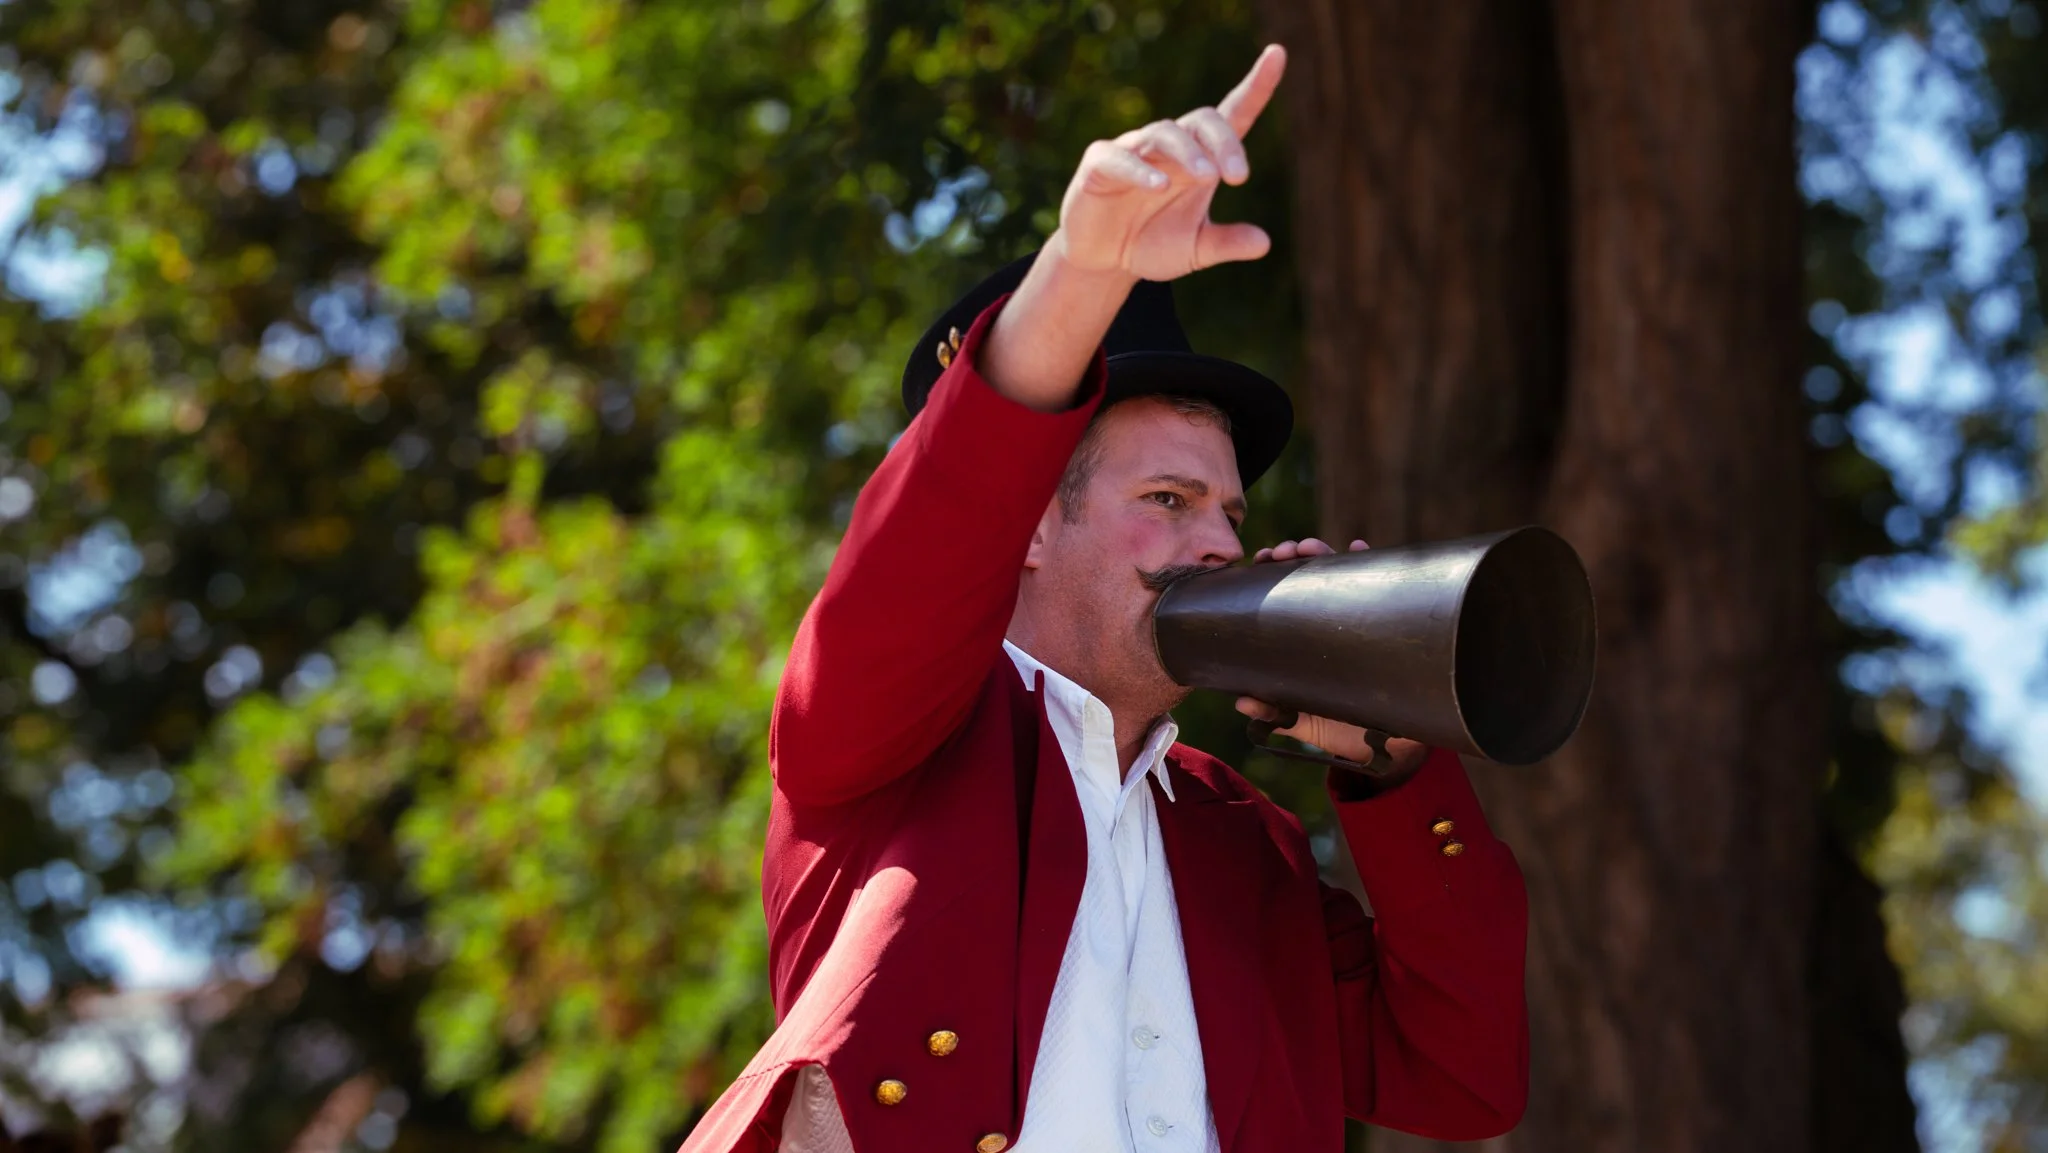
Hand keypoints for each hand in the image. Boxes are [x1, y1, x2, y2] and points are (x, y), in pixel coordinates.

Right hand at [1047, 44, 1285, 281]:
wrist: (1103, 261)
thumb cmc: (1150, 243)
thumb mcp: (1193, 250)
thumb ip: (1226, 243)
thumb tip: (1264, 244)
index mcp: (1200, 159)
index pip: (1232, 115)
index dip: (1256, 86)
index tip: (1277, 54)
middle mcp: (1170, 146)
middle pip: (1202, 120)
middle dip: (1224, 142)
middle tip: (1238, 176)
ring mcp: (1134, 150)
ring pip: (1165, 133)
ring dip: (1189, 153)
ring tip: (1207, 178)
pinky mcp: (1099, 164)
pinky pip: (1121, 158)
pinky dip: (1140, 171)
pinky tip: (1158, 186)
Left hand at [1232, 537, 1430, 776]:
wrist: (1390, 746)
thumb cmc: (1343, 730)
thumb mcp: (1303, 720)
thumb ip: (1274, 713)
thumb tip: (1240, 702)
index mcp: (1302, 638)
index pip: (1281, 596)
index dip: (1267, 575)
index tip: (1257, 561)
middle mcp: (1327, 621)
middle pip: (1307, 576)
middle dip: (1292, 555)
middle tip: (1281, 552)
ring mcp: (1356, 618)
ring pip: (1338, 572)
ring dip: (1323, 551)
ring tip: (1310, 546)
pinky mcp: (1384, 622)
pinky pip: (1379, 584)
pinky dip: (1369, 561)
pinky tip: (1359, 547)